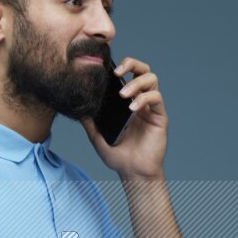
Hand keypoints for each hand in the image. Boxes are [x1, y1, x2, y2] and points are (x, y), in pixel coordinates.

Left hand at [81, 55, 168, 181]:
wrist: (134, 173)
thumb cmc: (119, 156)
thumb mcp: (97, 138)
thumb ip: (89, 123)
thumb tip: (78, 108)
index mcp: (126, 101)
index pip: (127, 74)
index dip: (120, 65)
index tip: (105, 68)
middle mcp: (140, 100)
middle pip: (142, 69)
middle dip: (131, 64)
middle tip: (117, 72)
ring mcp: (150, 107)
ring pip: (151, 79)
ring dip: (136, 82)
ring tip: (123, 95)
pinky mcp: (159, 116)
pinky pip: (156, 98)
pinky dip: (144, 98)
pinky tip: (132, 108)